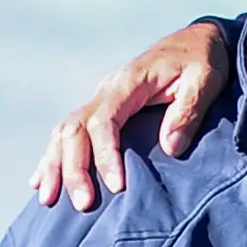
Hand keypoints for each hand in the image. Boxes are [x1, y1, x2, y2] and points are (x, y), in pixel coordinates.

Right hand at [30, 21, 229, 210]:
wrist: (194, 42)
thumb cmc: (202, 61)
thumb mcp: (205, 80)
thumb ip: (188, 111)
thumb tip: (170, 147)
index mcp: (129, 82)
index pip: (104, 120)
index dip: (106, 155)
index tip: (116, 186)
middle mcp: (106, 90)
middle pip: (75, 130)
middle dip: (74, 169)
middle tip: (83, 204)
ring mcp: (99, 99)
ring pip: (64, 132)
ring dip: (54, 166)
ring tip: (49, 199)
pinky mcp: (100, 109)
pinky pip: (68, 133)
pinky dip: (52, 157)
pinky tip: (41, 181)